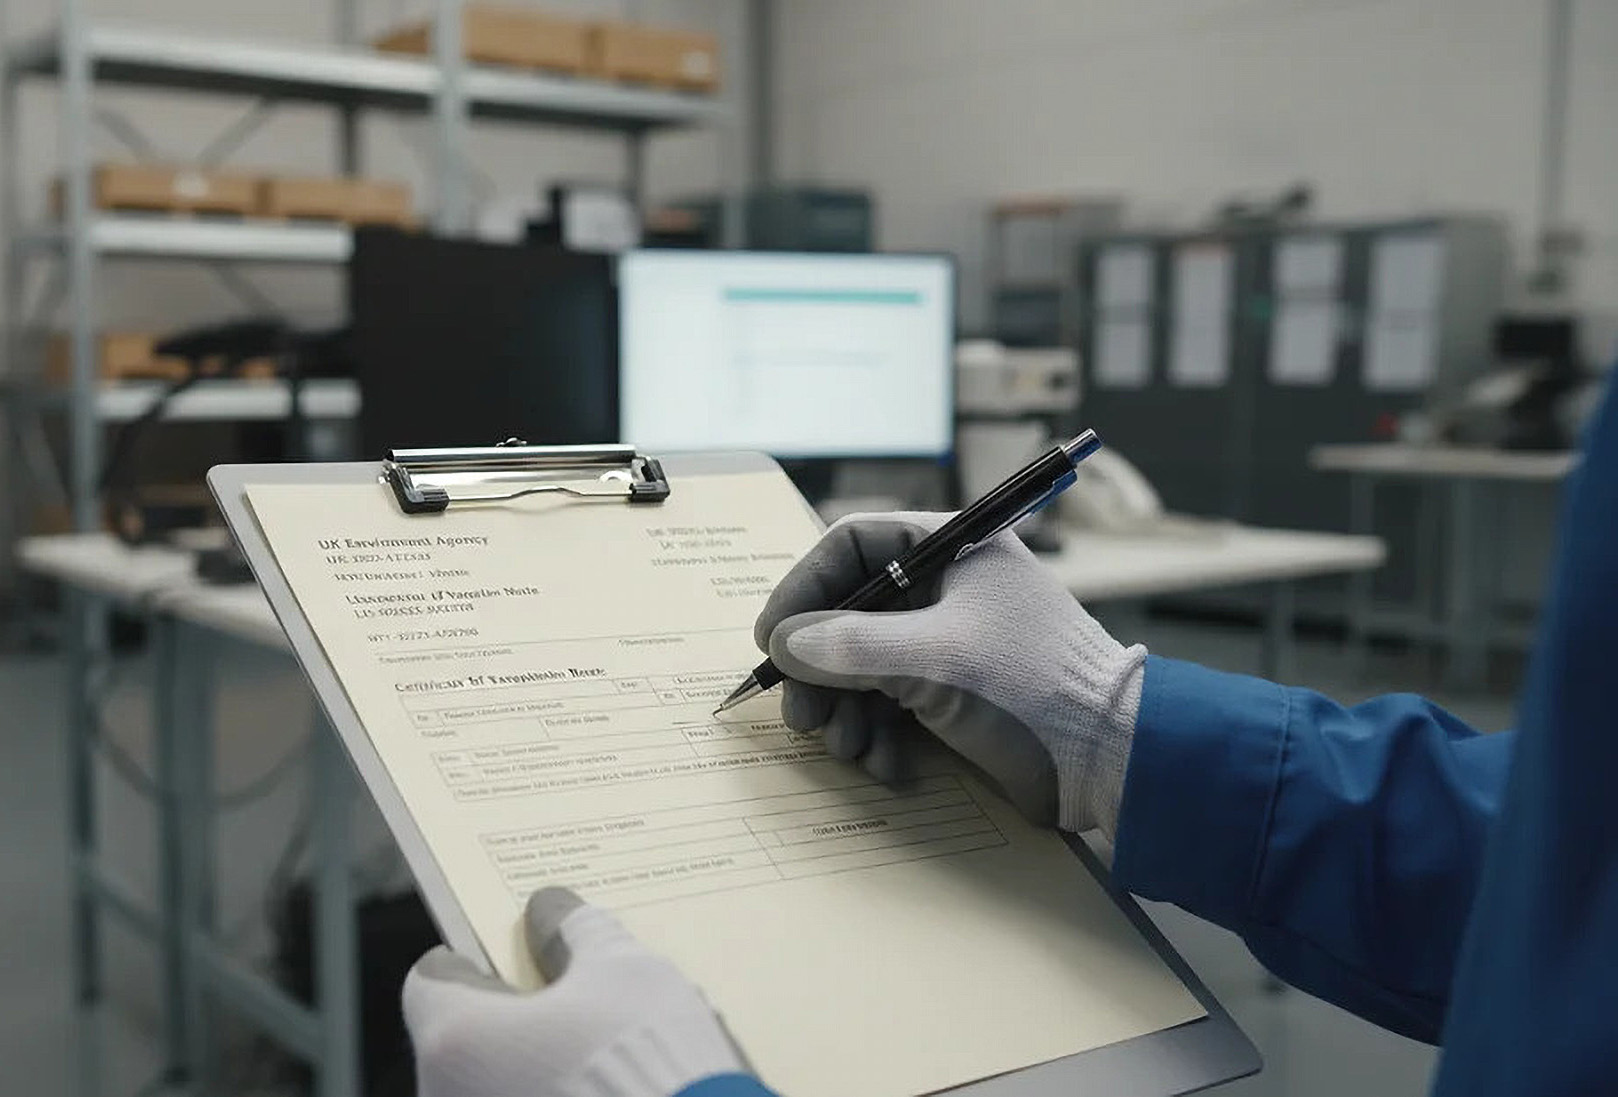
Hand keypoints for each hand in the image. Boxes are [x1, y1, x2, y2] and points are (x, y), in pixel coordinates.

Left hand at [403, 888, 748, 1096]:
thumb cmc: (650, 1065)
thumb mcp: (625, 974)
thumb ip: (576, 932)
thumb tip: (550, 911)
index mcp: (458, 1036)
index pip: (433, 977)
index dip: (477, 953)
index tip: (516, 947)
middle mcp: (445, 1093)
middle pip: (466, 1034)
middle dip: (514, 1010)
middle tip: (571, 990)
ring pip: (493, 1080)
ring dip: (533, 1060)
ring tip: (603, 1043)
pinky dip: (551, 1093)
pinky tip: (608, 1088)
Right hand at [755, 512, 1145, 836]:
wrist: (1114, 759)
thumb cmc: (1032, 689)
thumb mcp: (933, 660)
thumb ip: (850, 646)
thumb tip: (785, 643)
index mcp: (950, 548)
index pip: (853, 546)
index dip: (804, 590)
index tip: (772, 641)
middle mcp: (945, 586)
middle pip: (850, 612)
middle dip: (821, 670)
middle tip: (801, 717)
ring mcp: (950, 640)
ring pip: (865, 664)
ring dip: (846, 711)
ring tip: (848, 750)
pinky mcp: (956, 691)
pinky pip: (893, 702)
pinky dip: (880, 735)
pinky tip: (887, 767)